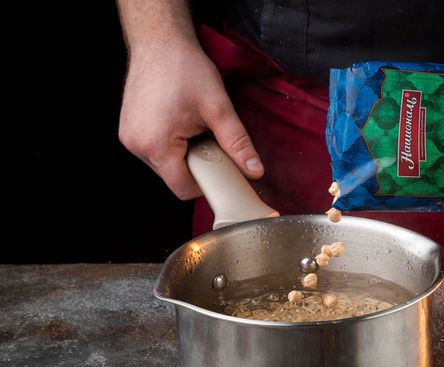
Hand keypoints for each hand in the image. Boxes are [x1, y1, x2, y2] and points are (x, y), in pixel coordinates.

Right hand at [119, 42, 262, 199]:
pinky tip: (179, 123)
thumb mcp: (218, 108)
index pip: (183, 188)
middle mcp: (136, 146)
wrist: (159, 41)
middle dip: (197, 165)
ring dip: (184, 155)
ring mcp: (129, 138)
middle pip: (174, 178)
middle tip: (209, 139)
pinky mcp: (128, 130)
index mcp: (156, 145)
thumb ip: (237, 143)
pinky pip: (155, 151)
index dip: (207, 183)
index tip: (222, 168)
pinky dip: (172, 145)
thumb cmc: (185, 68)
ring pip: (165, 165)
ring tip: (192, 127)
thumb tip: (255, 170)